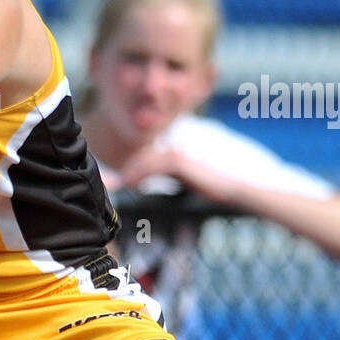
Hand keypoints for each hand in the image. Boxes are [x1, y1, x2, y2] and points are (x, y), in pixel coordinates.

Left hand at [115, 144, 240, 204]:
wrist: (232, 188)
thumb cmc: (210, 189)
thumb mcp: (182, 185)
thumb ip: (165, 184)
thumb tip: (141, 188)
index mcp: (171, 155)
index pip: (143, 159)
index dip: (127, 168)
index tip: (112, 181)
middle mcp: (171, 150)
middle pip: (139, 158)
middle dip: (123, 169)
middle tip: (106, 182)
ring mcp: (174, 154)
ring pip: (143, 161)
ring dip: (127, 172)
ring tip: (115, 184)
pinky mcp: (178, 161)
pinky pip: (154, 166)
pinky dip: (140, 174)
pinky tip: (130, 184)